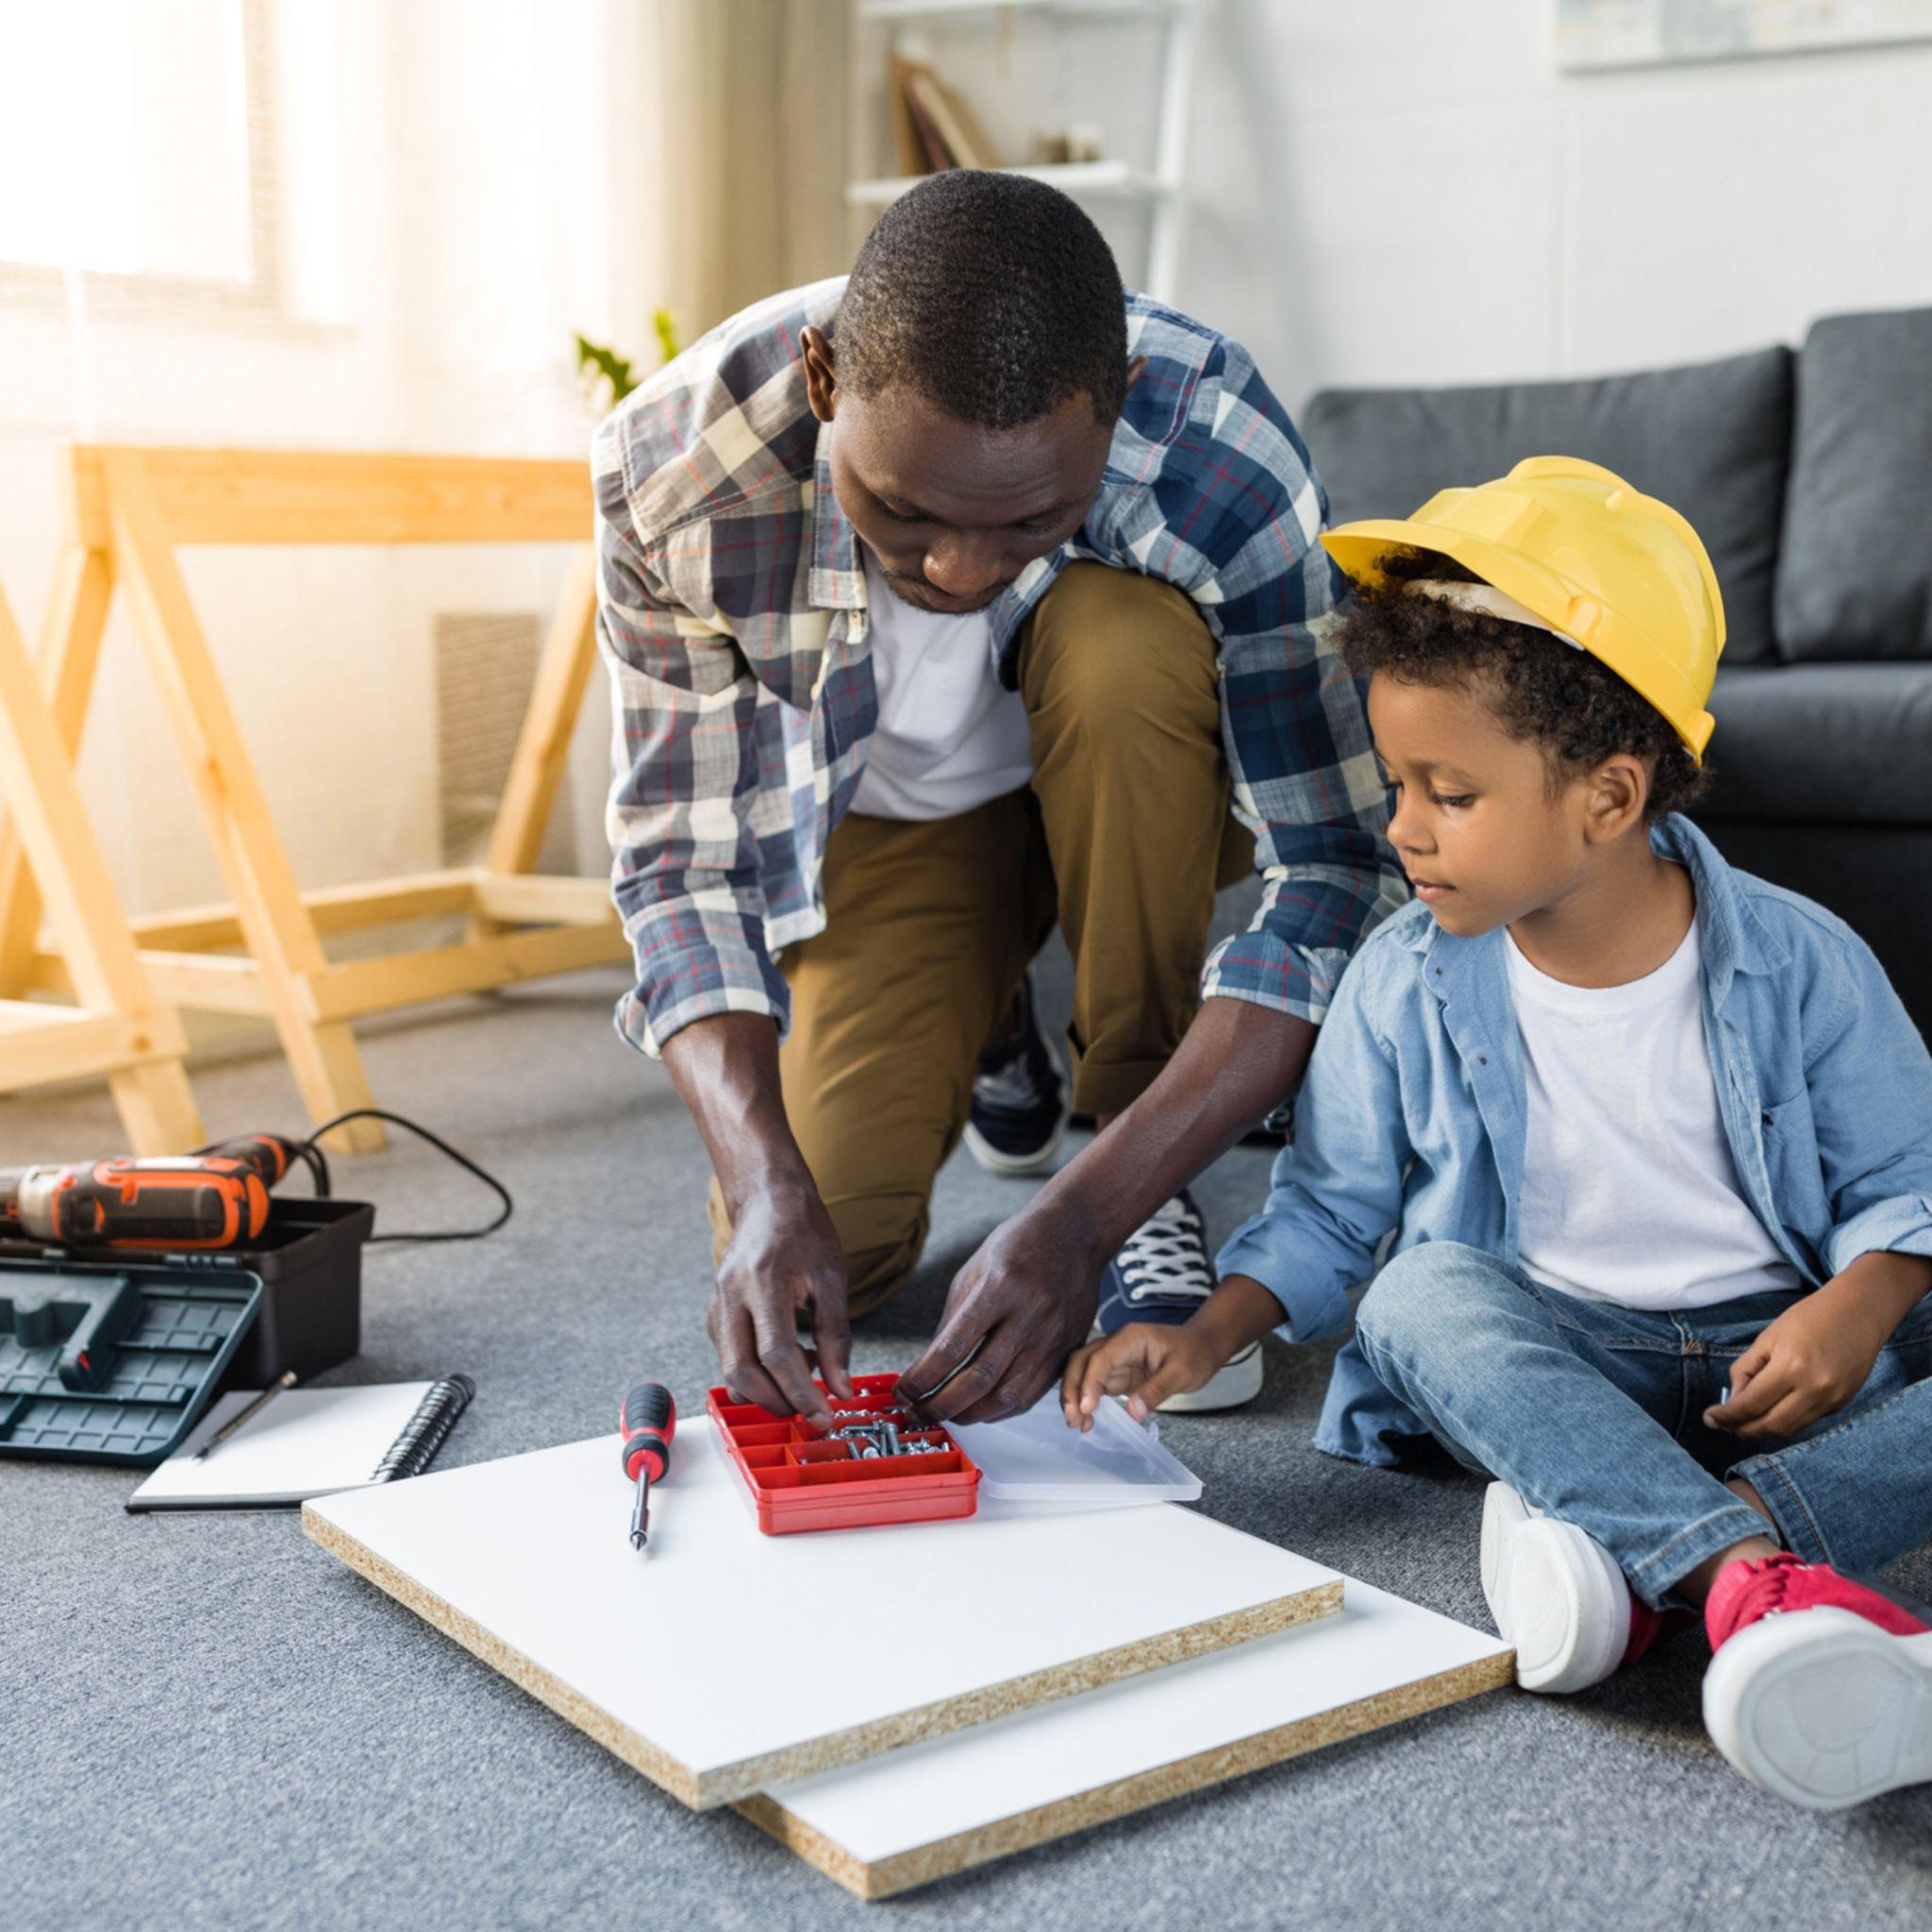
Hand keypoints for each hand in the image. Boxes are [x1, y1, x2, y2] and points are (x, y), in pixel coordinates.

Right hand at [705, 1180, 851, 1426]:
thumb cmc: (803, 1232)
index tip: (823, 1416)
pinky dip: (756, 1372)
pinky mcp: (715, 1311)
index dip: (800, 1392)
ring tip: (805, 1378)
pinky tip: (788, 1359)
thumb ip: (836, 1337)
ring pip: (730, 1369)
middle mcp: (731, 1296)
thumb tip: (841, 1388)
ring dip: (766, 1389)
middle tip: (810, 1411)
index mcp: (763, 1282)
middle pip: (741, 1371)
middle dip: (776, 1402)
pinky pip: (729, 1355)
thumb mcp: (831, 1278)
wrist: (767, 1199)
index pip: (776, 1354)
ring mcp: (717, 1304)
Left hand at [894, 1201, 1103, 1424]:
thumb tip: (927, 1367)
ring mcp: (1052, 1335)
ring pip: (1008, 1395)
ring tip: (948, 1416)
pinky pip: (1032, 1394)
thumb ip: (952, 1321)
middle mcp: (1028, 1314)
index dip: (922, 1378)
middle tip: (920, 1412)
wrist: (1075, 1233)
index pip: (952, 1348)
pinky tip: (981, 1408)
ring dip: (971, 1415)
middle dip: (941, 1405)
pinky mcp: (1068, 1349)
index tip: (904, 1391)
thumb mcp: (974, 1271)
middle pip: (979, 1379)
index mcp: (999, 1288)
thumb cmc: (1021, 1245)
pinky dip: (1002, 1409)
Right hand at [1061, 1322, 1219, 1427]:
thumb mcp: (1181, 1373)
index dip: (1089, 1383)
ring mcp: (1115, 1359)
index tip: (1087, 1409)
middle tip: (1074, 1418)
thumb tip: (1133, 1412)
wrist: (1202, 1347)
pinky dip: (1086, 1401)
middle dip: (1072, 1389)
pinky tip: (1088, 1419)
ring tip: (1076, 1424)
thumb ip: (1156, 1391)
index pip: (1101, 1358)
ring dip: (1074, 1396)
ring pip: (1083, 1373)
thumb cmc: (1195, 1354)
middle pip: (1082, 1362)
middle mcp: (1117, 1345)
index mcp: (1131, 1338)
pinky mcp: (1117, 1373)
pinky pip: (1094, 1384)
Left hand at [1703, 1282, 1887, 1440]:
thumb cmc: (1809, 1318)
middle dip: (1742, 1430)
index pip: (1751, 1405)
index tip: (1709, 1418)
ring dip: (1763, 1430)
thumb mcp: (1768, 1337)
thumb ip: (1747, 1369)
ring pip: (1790, 1429)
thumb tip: (1733, 1400)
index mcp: (1791, 1367)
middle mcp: (1814, 1389)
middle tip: (1724, 1424)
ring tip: (1743, 1421)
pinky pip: (1807, 1421)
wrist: (1859, 1312)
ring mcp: (1832, 1400)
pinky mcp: (1841, 1403)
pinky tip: (1772, 1410)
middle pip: (1771, 1426)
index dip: (1726, 1416)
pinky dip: (1785, 1420)